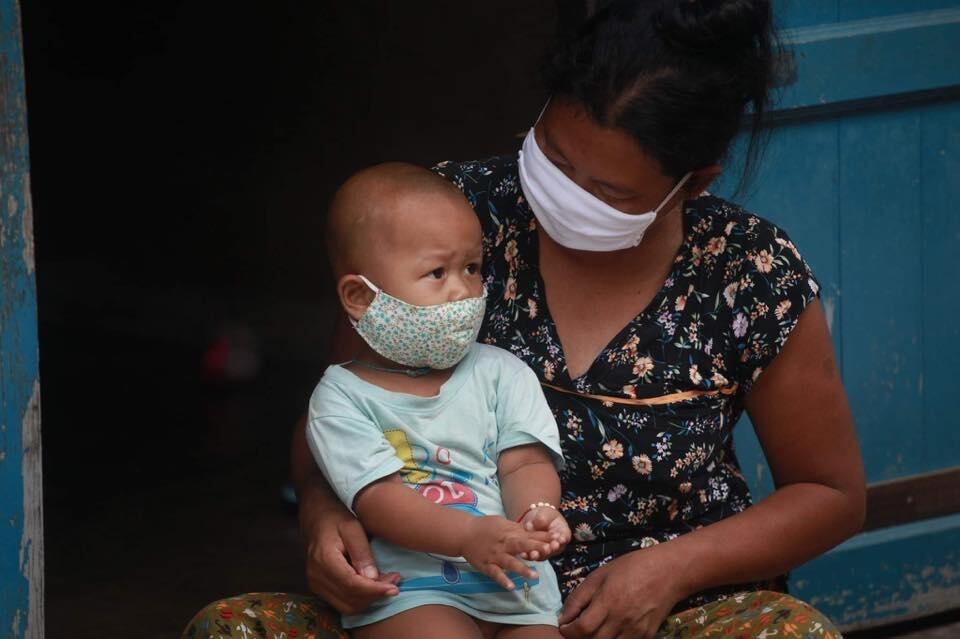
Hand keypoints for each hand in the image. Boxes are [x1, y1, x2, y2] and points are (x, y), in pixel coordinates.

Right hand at [303, 506, 400, 614]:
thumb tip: (372, 578)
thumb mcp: (352, 527)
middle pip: (350, 599)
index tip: (394, 588)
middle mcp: (317, 577)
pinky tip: (372, 585)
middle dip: (375, 594)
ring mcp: (315, 584)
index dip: (375, 590)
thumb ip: (362, 553)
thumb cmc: (335, 517)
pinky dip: (360, 599)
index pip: (352, 585)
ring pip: (347, 606)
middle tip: (394, 580)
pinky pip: (342, 603)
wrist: (315, 516)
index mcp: (325, 560)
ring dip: (369, 599)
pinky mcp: (319, 588)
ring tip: (385, 582)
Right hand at [459, 515, 555, 590]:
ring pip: (510, 562)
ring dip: (522, 568)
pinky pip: (495, 574)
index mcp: (509, 532)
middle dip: (535, 549)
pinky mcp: (486, 565)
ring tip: (535, 576)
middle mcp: (503, 544)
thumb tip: (534, 530)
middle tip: (549, 553)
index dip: (542, 538)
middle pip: (521, 546)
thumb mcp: (503, 522)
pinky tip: (511, 586)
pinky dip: (502, 580)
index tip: (557, 540)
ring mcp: (495, 556)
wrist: (463, 533)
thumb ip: (518, 528)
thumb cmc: (485, 526)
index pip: (529, 535)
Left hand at [519, 506, 570, 559]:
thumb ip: (541, 518)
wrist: (534, 520)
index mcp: (562, 533)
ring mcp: (546, 551)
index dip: (563, 539)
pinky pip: (532, 556)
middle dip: (551, 549)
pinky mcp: (536, 553)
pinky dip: (527, 556)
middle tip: (548, 548)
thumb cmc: (544, 515)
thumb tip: (530, 526)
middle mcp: (556, 545)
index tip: (560, 540)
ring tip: (533, 554)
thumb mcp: (545, 513)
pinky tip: (523, 554)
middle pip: (555, 549)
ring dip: (538, 555)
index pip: (564, 536)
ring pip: (543, 555)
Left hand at [558, 545, 684, 638]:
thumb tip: (563, 617)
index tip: (564, 626)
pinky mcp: (646, 637)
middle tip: (576, 630)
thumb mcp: (600, 575)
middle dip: (580, 638)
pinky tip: (610, 631)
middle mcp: (622, 620)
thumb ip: (579, 597)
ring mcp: (636, 631)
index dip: (569, 631)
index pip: (582, 629)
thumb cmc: (631, 568)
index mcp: (608, 602)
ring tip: (592, 630)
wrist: (668, 572)